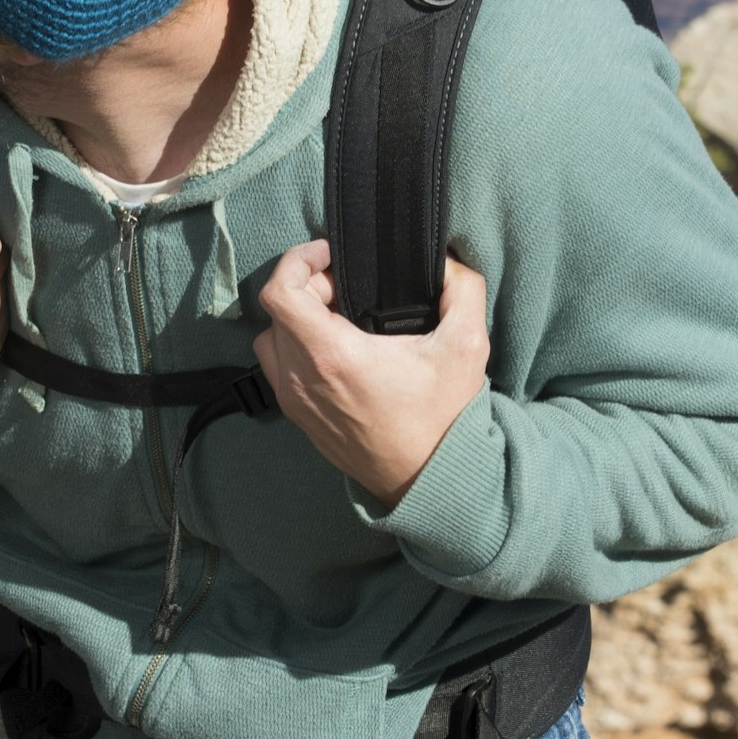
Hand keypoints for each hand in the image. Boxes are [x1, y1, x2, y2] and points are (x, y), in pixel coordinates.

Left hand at [253, 241, 490, 510]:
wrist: (428, 482)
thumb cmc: (442, 417)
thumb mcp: (467, 345)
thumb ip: (462, 289)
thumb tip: (441, 261)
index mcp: (333, 355)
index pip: (278, 292)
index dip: (297, 260)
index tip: (331, 256)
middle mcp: (302, 378)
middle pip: (276, 309)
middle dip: (307, 284)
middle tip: (346, 284)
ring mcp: (295, 401)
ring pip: (270, 337)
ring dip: (296, 317)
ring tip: (338, 315)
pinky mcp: (297, 417)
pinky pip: (276, 366)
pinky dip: (294, 346)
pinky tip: (334, 347)